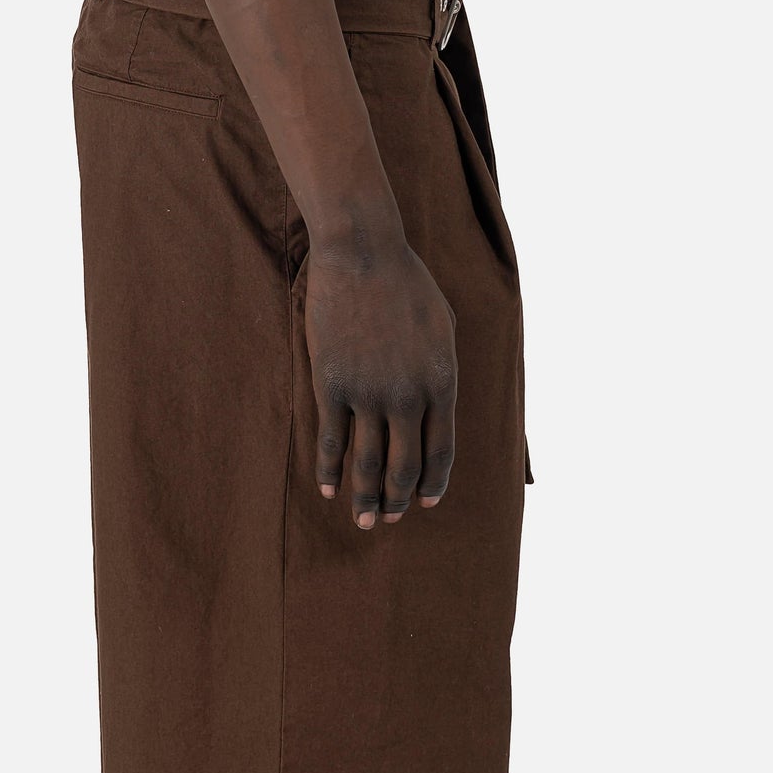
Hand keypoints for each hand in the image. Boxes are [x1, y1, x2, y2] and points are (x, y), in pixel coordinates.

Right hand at [305, 240, 456, 528]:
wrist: (362, 252)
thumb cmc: (407, 284)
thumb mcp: (443, 328)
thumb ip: (442, 373)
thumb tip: (438, 410)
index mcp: (441, 383)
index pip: (441, 451)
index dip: (432, 483)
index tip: (424, 503)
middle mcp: (408, 396)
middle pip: (404, 467)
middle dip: (397, 501)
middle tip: (389, 520)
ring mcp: (368, 393)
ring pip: (367, 463)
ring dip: (365, 498)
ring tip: (363, 520)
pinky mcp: (332, 385)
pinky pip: (331, 441)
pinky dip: (329, 471)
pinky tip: (329, 491)